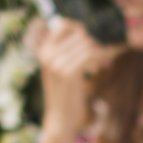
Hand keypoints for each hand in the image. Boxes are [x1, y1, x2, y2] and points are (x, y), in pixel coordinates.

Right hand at [34, 17, 121, 142]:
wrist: (61, 117)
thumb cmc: (66, 92)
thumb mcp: (61, 69)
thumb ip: (67, 50)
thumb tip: (85, 32)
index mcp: (44, 50)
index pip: (63, 24)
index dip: (79, 29)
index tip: (89, 41)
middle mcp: (47, 54)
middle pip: (80, 34)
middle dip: (94, 45)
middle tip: (99, 59)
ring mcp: (56, 63)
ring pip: (87, 44)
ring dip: (98, 54)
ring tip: (98, 65)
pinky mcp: (68, 73)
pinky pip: (89, 55)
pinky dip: (98, 60)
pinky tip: (97, 70)